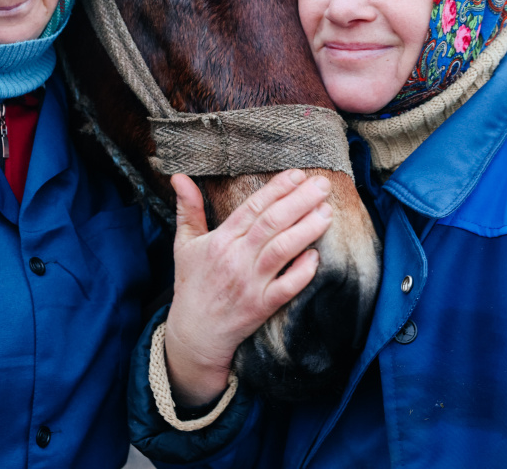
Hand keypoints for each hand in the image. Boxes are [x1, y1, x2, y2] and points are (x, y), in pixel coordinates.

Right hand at [164, 169, 332, 405]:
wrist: (194, 333)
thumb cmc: (192, 283)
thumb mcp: (185, 243)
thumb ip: (188, 208)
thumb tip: (180, 177)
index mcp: (220, 240)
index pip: (252, 208)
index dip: (277, 189)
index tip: (298, 174)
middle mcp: (235, 259)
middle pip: (271, 224)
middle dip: (299, 201)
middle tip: (322, 185)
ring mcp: (249, 284)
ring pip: (281, 251)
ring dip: (306, 230)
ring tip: (326, 212)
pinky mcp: (261, 307)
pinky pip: (286, 288)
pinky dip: (302, 272)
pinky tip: (317, 256)